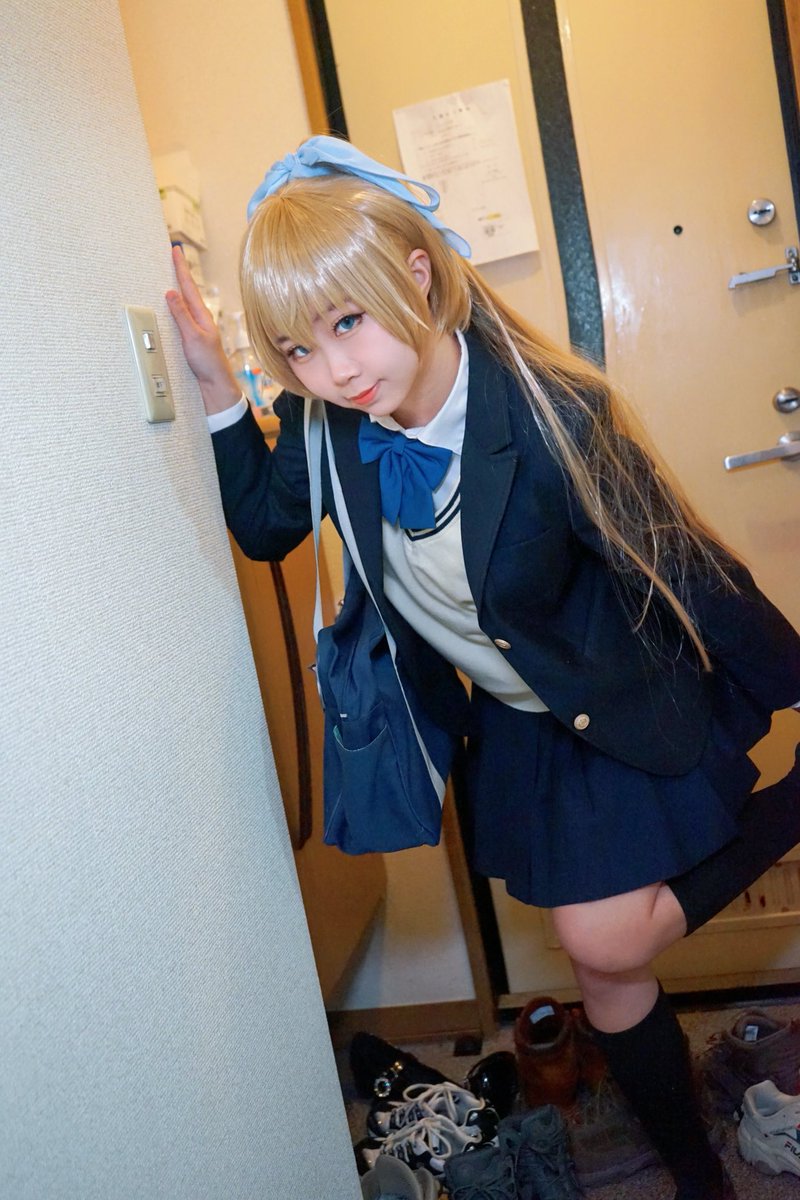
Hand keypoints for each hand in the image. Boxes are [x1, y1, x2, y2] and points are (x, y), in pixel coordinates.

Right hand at [165, 246, 241, 414]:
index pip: (188, 286)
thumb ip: (182, 315)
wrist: (215, 386)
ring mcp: (195, 328)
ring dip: (176, 287)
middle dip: (179, 272)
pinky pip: (180, 317)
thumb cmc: (208, 363)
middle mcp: (199, 319)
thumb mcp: (194, 336)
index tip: (176, 249)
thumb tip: (171, 292)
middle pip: (186, 290)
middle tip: (173, 254)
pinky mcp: (191, 339)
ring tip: (170, 272)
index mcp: (201, 315)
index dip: (181, 267)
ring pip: (183, 303)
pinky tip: (171, 306)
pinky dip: (174, 306)